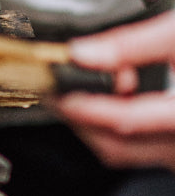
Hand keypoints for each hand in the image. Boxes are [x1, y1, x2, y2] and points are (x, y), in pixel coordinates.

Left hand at [51, 11, 174, 172]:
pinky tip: (127, 93)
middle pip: (116, 145)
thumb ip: (133, 44)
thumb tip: (81, 53)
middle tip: (57, 85)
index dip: (79, 105)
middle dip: (80, 116)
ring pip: (126, 151)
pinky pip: (145, 150)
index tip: (50, 88)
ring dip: (99, 121)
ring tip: (103, 80)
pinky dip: (123, 127)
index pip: (123, 122)